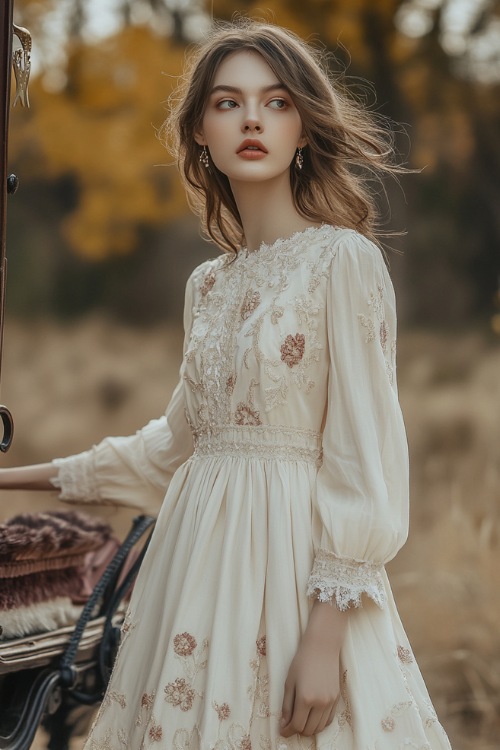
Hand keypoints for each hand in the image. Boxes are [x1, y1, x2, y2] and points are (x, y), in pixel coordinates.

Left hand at [280, 601, 347, 737]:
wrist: (322, 647)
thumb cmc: (302, 661)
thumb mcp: (289, 682)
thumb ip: (286, 706)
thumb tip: (284, 725)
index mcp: (305, 698)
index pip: (296, 725)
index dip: (288, 731)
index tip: (282, 730)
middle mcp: (320, 703)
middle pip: (309, 730)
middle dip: (297, 730)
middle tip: (290, 724)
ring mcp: (330, 702)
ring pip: (320, 728)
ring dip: (309, 728)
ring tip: (301, 720)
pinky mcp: (337, 699)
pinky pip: (329, 720)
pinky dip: (320, 723)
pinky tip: (312, 717)